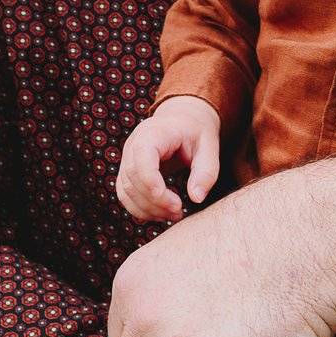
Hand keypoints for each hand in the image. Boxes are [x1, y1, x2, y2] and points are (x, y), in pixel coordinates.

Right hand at [115, 97, 222, 221]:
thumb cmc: (196, 134)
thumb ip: (206, 172)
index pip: (142, 154)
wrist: (183, 121)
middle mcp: (134, 143)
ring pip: (126, 190)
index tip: (173, 202)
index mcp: (155, 132)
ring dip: (148, 209)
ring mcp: (127, 158)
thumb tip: (196, 198)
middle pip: (133, 177)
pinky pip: (125, 195)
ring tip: (174, 215)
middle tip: (180, 211)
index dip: (151, 179)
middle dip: (155, 201)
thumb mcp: (209, 147)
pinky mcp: (127, 172)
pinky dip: (140, 210)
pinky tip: (161, 214)